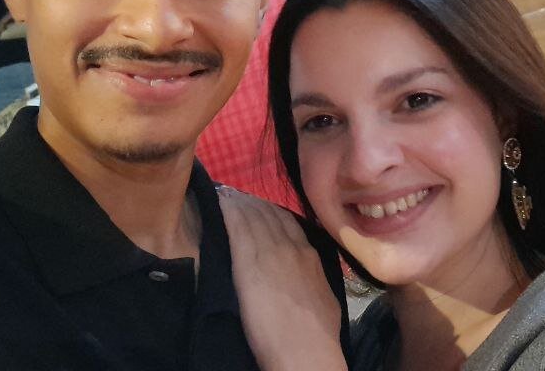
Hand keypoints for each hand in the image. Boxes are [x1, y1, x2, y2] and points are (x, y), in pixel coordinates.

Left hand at [218, 187, 347, 370]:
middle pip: (270, 215)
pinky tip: (220, 204)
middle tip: (238, 196)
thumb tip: (307, 276)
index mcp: (310, 256)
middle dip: (254, 204)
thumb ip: (312, 279)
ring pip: (254, 216)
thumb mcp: (324, 297)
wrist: (306, 348)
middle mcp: (292, 247)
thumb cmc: (316, 333)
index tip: (260, 207)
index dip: (272, 213)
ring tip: (227, 196)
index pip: (289, 223)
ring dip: (240, 203)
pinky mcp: (248, 262)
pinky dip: (229, 212)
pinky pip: (238, 227)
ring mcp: (271, 252)